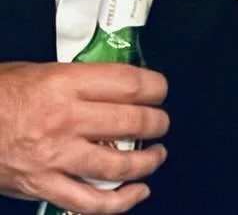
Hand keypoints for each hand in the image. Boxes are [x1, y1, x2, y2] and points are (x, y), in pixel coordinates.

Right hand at [0, 61, 168, 212]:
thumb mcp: (40, 71)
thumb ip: (80, 80)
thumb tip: (116, 85)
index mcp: (64, 84)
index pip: (131, 84)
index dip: (156, 87)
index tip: (160, 90)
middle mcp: (64, 120)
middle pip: (132, 123)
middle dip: (157, 123)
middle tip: (161, 122)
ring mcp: (54, 156)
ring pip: (119, 164)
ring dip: (147, 161)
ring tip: (156, 154)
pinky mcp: (42, 186)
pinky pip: (89, 201)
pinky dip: (120, 201)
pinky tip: (137, 191)